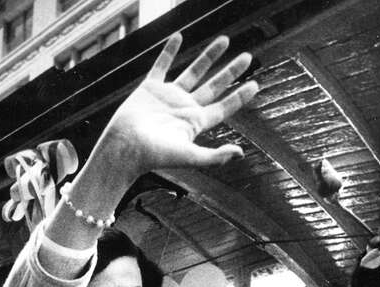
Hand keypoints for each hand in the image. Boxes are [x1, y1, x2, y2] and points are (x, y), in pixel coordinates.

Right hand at [95, 34, 258, 181]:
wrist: (124, 147)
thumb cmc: (154, 156)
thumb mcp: (189, 156)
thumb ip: (214, 156)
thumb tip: (240, 154)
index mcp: (195, 123)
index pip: (223, 107)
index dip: (239, 97)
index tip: (255, 84)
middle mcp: (184, 108)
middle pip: (213, 86)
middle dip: (230, 72)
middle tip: (247, 57)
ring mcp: (168, 97)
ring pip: (193, 72)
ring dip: (209, 56)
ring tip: (224, 40)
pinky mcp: (149, 88)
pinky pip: (162, 65)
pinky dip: (169, 51)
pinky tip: (179, 36)